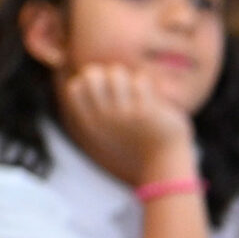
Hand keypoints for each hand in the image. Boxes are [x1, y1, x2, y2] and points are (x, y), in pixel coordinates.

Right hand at [58, 62, 196, 188]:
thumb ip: (98, 108)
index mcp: (92, 123)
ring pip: (116, 73)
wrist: (163, 164)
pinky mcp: (145, 112)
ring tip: (137, 89)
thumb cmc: (138, 143)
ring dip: (128, 77)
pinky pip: (140, 81)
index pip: (74, 88)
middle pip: (91, 75)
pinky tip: (151, 96)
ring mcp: (124, 115)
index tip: (105, 90)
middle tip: (121, 87)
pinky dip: (146, 83)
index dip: (88, 81)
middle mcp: (104, 119)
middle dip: (106, 73)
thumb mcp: (110, 131)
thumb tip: (88, 75)